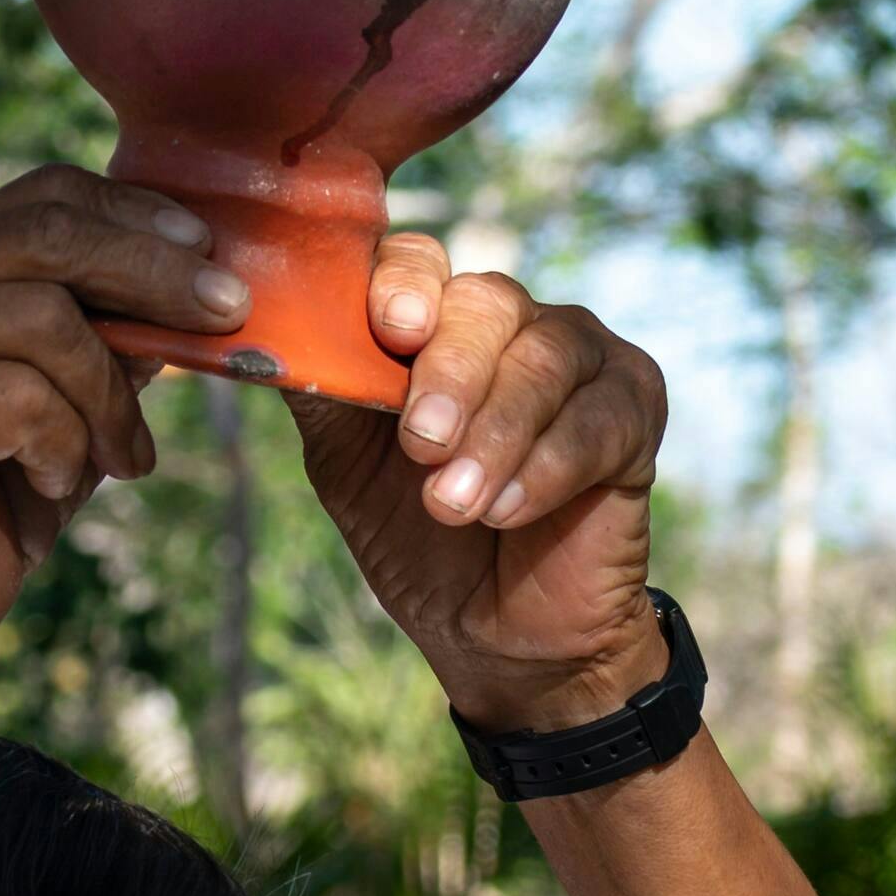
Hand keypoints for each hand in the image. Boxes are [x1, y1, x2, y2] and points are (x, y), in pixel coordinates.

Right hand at [0, 167, 256, 656]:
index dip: (139, 215)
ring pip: (44, 321)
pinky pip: (20, 400)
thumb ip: (120, 326)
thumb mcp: (81, 390)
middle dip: (156, 277)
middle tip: (226, 317)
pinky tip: (53, 481)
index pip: (49, 193)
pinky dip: (63, 446)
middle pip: (51, 239)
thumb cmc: (7, 482)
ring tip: (121, 454)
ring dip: (107, 396)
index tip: (211, 254)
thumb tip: (209, 278)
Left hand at [294, 237, 671, 733]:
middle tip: (422, 446)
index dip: (405, 283)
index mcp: (439, 321)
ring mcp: (583, 360)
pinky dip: (548, 465)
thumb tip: (261, 331)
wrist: (497, 633)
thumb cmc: (420, 536)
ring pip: (546, 357)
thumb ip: (319, 388)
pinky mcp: (635, 411)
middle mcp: (514, 323)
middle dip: (450, 372)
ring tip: (457, 504)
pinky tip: (509, 510)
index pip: (420, 262)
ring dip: (495, 433)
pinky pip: (598, 417)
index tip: (391, 330)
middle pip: (488, 302)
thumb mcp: (346, 460)